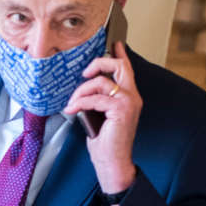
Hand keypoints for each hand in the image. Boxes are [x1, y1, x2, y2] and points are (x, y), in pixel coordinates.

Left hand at [62, 41, 141, 193]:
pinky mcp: (120, 110)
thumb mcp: (101, 116)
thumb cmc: (106, 142)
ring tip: (72, 103)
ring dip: (81, 91)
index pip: (126, 70)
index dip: (120, 55)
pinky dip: (80, 102)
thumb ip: (99, 100)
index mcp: (129, 97)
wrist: (113, 161)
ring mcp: (129, 103)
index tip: (115, 44)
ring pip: (101, 82)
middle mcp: (132, 97)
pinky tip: (73, 109)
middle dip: (98, 64)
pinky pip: (95, 98)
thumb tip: (84, 90)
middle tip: (84, 74)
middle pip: (119, 66)